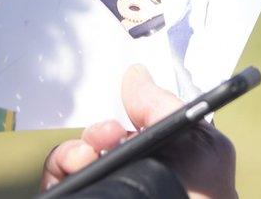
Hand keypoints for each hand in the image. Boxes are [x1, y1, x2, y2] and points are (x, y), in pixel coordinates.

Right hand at [41, 65, 236, 198]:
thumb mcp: (202, 153)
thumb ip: (167, 110)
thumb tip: (134, 74)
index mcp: (166, 161)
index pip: (134, 129)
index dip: (124, 117)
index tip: (122, 118)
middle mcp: (133, 177)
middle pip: (99, 142)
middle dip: (96, 133)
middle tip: (102, 139)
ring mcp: (106, 193)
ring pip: (73, 160)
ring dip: (72, 151)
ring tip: (83, 159)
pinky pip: (58, 180)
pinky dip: (58, 170)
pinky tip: (71, 171)